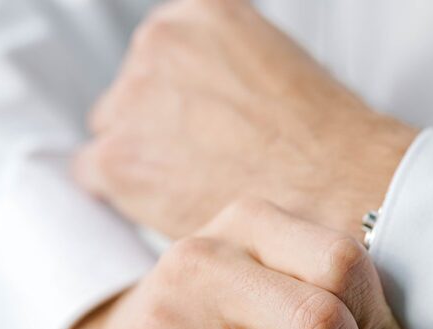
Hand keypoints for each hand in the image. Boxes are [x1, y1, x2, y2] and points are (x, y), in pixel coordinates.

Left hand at [75, 0, 416, 239]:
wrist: (339, 191)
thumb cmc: (327, 144)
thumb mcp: (278, 69)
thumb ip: (224, 72)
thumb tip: (203, 103)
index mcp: (200, 14)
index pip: (160, 57)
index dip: (179, 103)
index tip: (203, 130)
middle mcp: (159, 41)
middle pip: (128, 93)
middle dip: (156, 129)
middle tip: (203, 165)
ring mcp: (133, 97)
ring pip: (112, 135)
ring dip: (142, 163)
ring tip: (198, 189)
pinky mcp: (118, 156)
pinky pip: (93, 176)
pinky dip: (126, 198)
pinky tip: (169, 207)